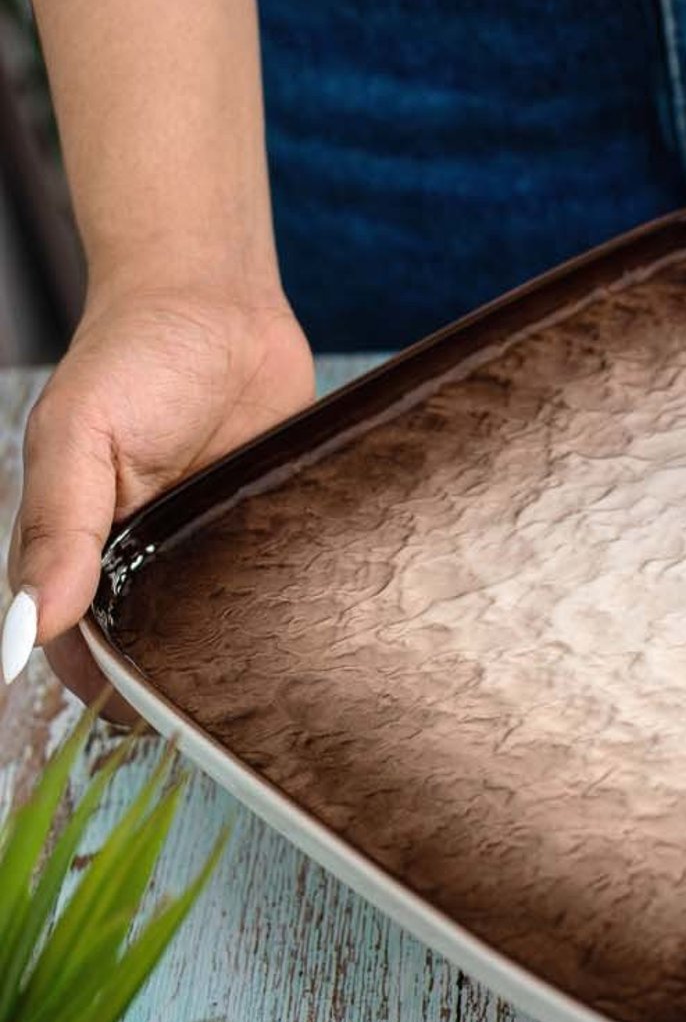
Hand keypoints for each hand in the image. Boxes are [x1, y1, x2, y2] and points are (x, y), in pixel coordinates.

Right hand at [6, 280, 314, 701]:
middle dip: (183, 689)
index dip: (109, 691)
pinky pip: (285, 589)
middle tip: (222, 712)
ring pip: (223, 636)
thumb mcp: (77, 434)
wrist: (220, 302)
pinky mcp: (272, 533)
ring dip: (242, 658)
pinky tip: (321, 630)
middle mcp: (146, 564)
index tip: (146, 719)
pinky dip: (299, 609)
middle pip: (159, 659)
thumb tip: (25, 629)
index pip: (86, 653)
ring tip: (273, 686)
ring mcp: (212, 554)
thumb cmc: (132, 355)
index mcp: (81, 553)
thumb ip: (52, 529)